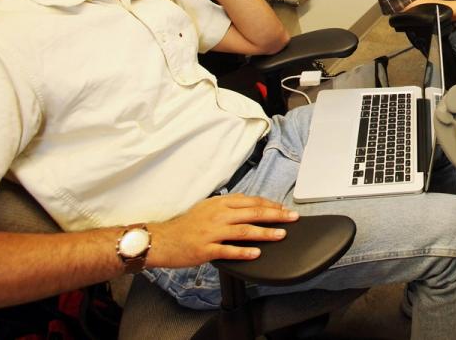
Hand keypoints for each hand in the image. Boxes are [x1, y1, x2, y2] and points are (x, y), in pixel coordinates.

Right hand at [147, 194, 299, 267]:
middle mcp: (218, 215)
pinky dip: (243, 252)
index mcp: (221, 204)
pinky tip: (256, 254)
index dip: (270, 204)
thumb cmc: (186, 224)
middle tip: (292, 217)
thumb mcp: (208, 207)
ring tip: (280, 235)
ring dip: (265, 233)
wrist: (162, 239)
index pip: (252, 201)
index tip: (284, 208)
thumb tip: (248, 202)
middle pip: (253, 213)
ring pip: (244, 231)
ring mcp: (212, 233)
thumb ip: (228, 204)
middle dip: (276, 215)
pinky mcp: (206, 249)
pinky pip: (228, 250)